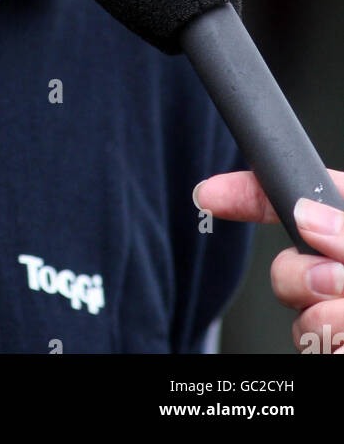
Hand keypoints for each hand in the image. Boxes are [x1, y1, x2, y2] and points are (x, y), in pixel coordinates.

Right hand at [194, 168, 343, 352]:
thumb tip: (304, 215)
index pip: (290, 200)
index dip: (245, 191)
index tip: (208, 194)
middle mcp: (337, 271)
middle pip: (283, 267)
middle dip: (302, 278)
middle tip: (339, 284)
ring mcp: (332, 313)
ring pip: (298, 318)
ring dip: (328, 321)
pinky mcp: (332, 347)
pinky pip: (311, 347)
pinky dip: (334, 348)